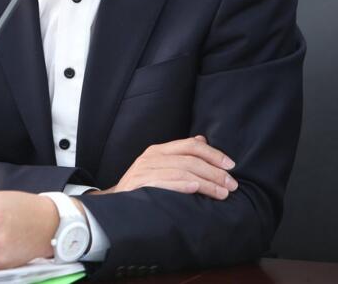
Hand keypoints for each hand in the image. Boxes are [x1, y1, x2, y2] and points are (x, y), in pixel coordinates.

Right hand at [104, 136, 237, 199]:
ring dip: (206, 182)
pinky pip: (165, 182)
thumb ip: (180, 154)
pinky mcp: (139, 185)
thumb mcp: (160, 167)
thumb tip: (202, 139)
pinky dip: (182, 184)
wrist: (113, 204)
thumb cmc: (142, 187)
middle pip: (189, 159)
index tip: (231, 165)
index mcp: (158, 150)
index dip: (213, 153)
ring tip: (223, 193)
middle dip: (214, 171)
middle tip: (232, 184)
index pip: (190, 145)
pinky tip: (196, 188)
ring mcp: (144, 170)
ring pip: (182, 171)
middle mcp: (151, 157)